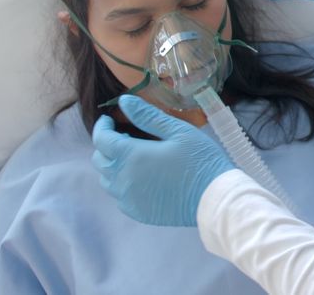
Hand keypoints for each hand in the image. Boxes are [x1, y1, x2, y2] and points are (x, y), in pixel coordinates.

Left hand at [91, 95, 234, 226]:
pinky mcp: (136, 212)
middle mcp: (122, 179)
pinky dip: (122, 184)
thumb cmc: (199, 159)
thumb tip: (124, 101)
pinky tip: (141, 178)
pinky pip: (119, 196)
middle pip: (99, 160)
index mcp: (130, 155)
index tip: (109, 119)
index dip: (102, 126)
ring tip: (133, 158)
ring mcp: (128, 198)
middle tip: (124, 137)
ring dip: (113, 165)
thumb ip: (147, 116)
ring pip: (106, 180)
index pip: (101, 139)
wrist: (213, 198)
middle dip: (106, 145)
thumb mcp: (177, 131)